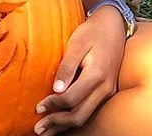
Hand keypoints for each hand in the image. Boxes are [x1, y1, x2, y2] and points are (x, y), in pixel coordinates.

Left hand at [34, 7, 125, 135]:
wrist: (113, 26)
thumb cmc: (92, 32)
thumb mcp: (77, 43)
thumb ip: (67, 66)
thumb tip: (57, 89)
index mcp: (97, 75)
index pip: (72, 99)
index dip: (53, 105)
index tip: (38, 106)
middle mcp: (105, 88)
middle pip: (79, 115)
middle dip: (57, 124)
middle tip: (38, 129)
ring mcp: (108, 91)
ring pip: (85, 116)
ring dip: (65, 126)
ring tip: (47, 131)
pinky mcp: (107, 92)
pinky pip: (90, 110)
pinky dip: (74, 117)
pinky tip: (61, 121)